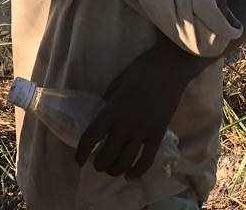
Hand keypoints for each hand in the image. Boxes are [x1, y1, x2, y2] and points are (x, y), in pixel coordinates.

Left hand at [74, 40, 204, 178]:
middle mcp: (125, 125)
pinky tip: (130, 175)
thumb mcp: (115, 85)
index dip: (81, 153)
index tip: (78, 161)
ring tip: (112, 170)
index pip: (90, 138)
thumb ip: (107, 104)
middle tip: (97, 164)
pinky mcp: (158, 135)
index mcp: (111, 111)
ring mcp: (143, 131)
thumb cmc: (139, 72)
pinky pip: (147, 160)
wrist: (168, 69)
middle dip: (99, 165)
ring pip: (125, 162)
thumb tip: (99, 119)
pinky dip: (137, 172)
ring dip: (115, 170)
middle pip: (107, 155)